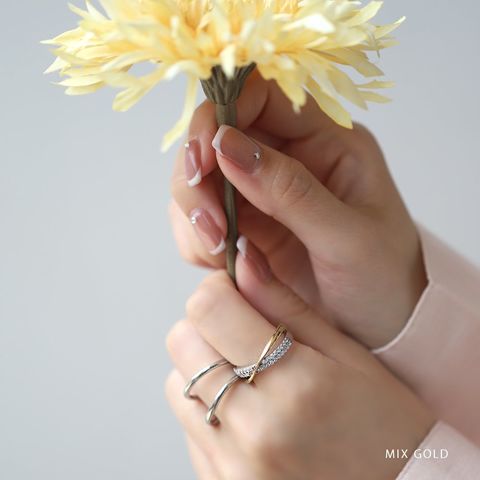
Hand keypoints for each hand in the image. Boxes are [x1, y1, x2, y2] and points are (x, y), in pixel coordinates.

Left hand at [166, 260, 433, 479]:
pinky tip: (250, 415)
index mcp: (293, 383)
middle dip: (207, 326)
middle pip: (182, 342)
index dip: (218, 289)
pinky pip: (189, 429)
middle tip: (245, 334)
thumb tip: (244, 262)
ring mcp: (232, 465)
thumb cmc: (386, 429)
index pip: (208, 308)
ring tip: (250, 378)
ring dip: (204, 369)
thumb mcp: (350, 356)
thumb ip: (287, 306)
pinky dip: (209, 410)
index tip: (237, 293)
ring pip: (178, 384)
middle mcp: (254, 428)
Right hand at [170, 70, 426, 348]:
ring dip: (194, 212)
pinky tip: (220, 261)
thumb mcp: (347, 237)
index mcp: (327, 141)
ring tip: (218, 250)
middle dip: (198, 176)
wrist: (381, 327)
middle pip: (217, 137)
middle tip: (208, 223)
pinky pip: (202, 218)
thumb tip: (227, 143)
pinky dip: (197, 238)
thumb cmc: (383, 278)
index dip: (220, 115)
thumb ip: (290, 190)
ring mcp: (263, 193)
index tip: (203, 161)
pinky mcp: (246, 225)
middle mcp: (290, 159)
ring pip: (201, 179)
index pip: (261, 95)